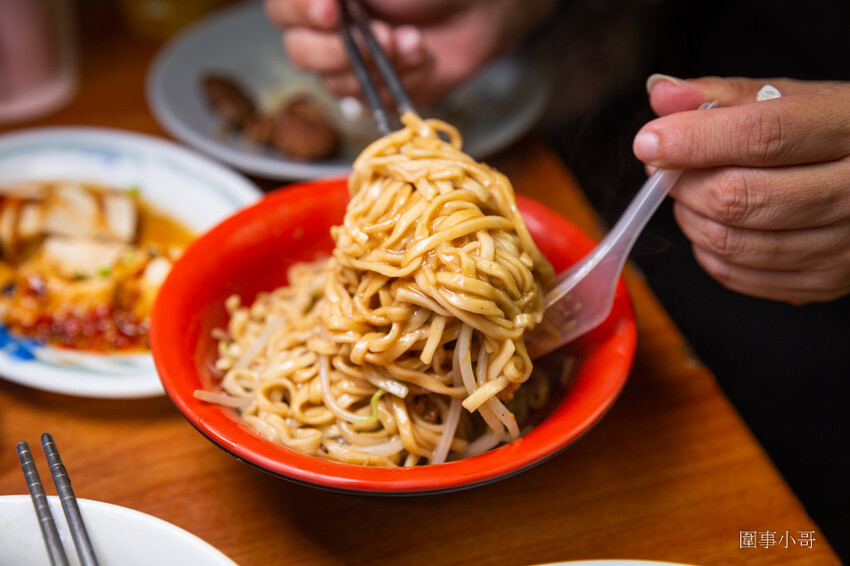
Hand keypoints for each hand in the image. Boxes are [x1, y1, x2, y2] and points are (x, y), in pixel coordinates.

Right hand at [264, 0, 554, 105]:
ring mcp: (350, 62)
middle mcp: (326, 27)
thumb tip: (322, 3)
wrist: (482, 10)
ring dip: (381, 64)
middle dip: (344, 49)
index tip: (332, 11)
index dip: (300, 11)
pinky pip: (370, 101)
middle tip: (384, 35)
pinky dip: (401, 80)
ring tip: (414, 41)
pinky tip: (422, 56)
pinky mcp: (377, 90)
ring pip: (335, 82)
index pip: (282, 9)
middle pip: (299, 51)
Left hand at [634, 76, 849, 303]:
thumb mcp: (794, 99)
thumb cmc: (837, 133)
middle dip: (684, 182)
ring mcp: (844, 246)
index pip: (762, 136)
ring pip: (732, 241)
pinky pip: (738, 275)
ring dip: (690, 216)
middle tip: (666, 166)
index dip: (694, 140)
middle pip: (739, 195)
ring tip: (689, 191)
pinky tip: (712, 223)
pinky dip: (707, 250)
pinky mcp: (825, 284)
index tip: (649, 141)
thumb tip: (659, 94)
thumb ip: (725, 96)